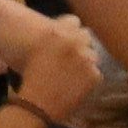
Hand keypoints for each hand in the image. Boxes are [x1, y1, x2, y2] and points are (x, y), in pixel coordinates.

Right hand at [0, 9, 107, 127]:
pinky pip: (96, 75)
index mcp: (56, 33)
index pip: (74, 22)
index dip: (71, 33)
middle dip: (81, 46)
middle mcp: (73, 42)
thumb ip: (53, 42)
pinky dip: (89, 82)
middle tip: (73, 62)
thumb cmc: (31, 81)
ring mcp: (86, 58)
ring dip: (86, 64)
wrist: (36, 106)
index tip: (68, 43)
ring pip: (93, 57)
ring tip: (74, 78)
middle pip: (86, 37)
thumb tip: (65, 39)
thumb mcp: (37, 53)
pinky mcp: (94, 75)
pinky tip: (76, 88)